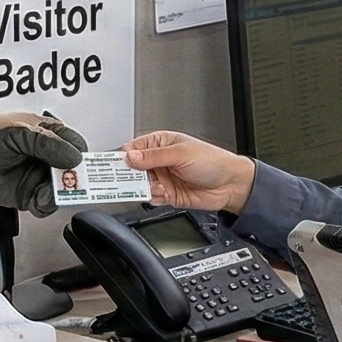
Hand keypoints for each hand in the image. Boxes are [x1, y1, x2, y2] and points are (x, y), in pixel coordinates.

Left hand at [0, 111, 88, 212]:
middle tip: (65, 182)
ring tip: (44, 191)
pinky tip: (37, 199)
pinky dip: (46, 205)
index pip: (77, 146)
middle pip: (74, 171)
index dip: (80, 156)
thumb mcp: (20, 132)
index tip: (76, 165)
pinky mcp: (30, 194)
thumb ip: (47, 143)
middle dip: (72, 179)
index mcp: (50, 135)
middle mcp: (49, 157)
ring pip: (63, 191)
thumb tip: (73, 158)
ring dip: (57, 194)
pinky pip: (47, 205)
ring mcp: (40, 176)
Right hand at [123, 131, 257, 213]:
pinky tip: (165, 194)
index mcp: (160, 144)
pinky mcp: (167, 195)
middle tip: (125, 180)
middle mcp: (158, 161)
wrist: (231, 185)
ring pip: (139, 186)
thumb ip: (154, 157)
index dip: (121, 158)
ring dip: (145, 189)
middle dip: (129, 176)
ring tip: (157, 187)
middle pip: (131, 169)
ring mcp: (162, 178)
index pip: (132, 149)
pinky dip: (155, 198)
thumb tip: (131, 157)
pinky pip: (151, 198)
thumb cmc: (213, 161)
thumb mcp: (181, 153)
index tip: (110, 166)